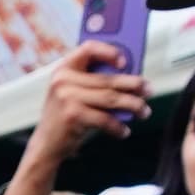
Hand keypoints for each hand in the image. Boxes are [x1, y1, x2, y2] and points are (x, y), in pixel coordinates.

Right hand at [25, 39, 151, 173]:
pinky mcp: (72, 115)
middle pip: (108, 79)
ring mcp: (67, 97)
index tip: (124, 62)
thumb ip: (93, 82)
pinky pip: (104, 118)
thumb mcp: (73, 93)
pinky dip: (117, 127)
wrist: (46, 145)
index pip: (88, 49)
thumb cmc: (66, 116)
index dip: (109, 52)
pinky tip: (124, 131)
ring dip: (133, 105)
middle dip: (134, 85)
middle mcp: (64, 80)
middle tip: (149, 90)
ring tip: (144, 112)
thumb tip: (131, 77)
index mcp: (64, 69)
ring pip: (111, 98)